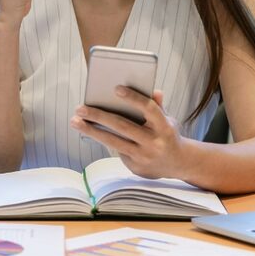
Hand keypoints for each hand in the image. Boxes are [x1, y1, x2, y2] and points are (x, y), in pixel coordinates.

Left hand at [70, 88, 188, 179]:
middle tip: (80, 108)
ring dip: (92, 131)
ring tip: (75, 121)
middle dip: (99, 116)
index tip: (116, 88)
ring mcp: (143, 157)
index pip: (148, 109)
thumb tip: (153, 89)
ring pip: (113, 142)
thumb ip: (157, 105)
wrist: (179, 164)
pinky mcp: (135, 167)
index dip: (133, 98)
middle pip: (123, 127)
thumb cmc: (168, 134)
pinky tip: (92, 131)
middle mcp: (154, 143)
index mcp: (164, 127)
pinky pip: (116, 151)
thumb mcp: (168, 118)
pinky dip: (104, 140)